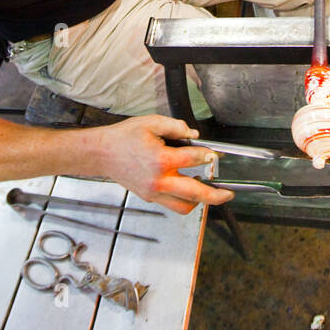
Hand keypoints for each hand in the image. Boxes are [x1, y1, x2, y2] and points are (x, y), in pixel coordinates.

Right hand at [85, 115, 234, 214]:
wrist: (101, 154)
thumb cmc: (123, 138)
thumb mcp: (151, 123)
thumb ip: (176, 126)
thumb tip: (194, 134)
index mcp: (161, 159)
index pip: (195, 160)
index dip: (208, 156)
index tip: (214, 154)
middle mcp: (159, 180)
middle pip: (195, 193)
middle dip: (216, 195)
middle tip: (228, 193)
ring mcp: (154, 192)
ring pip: (184, 206)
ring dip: (200, 201)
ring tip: (209, 193)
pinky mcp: (150, 197)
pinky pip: (172, 205)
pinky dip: (184, 200)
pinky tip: (189, 190)